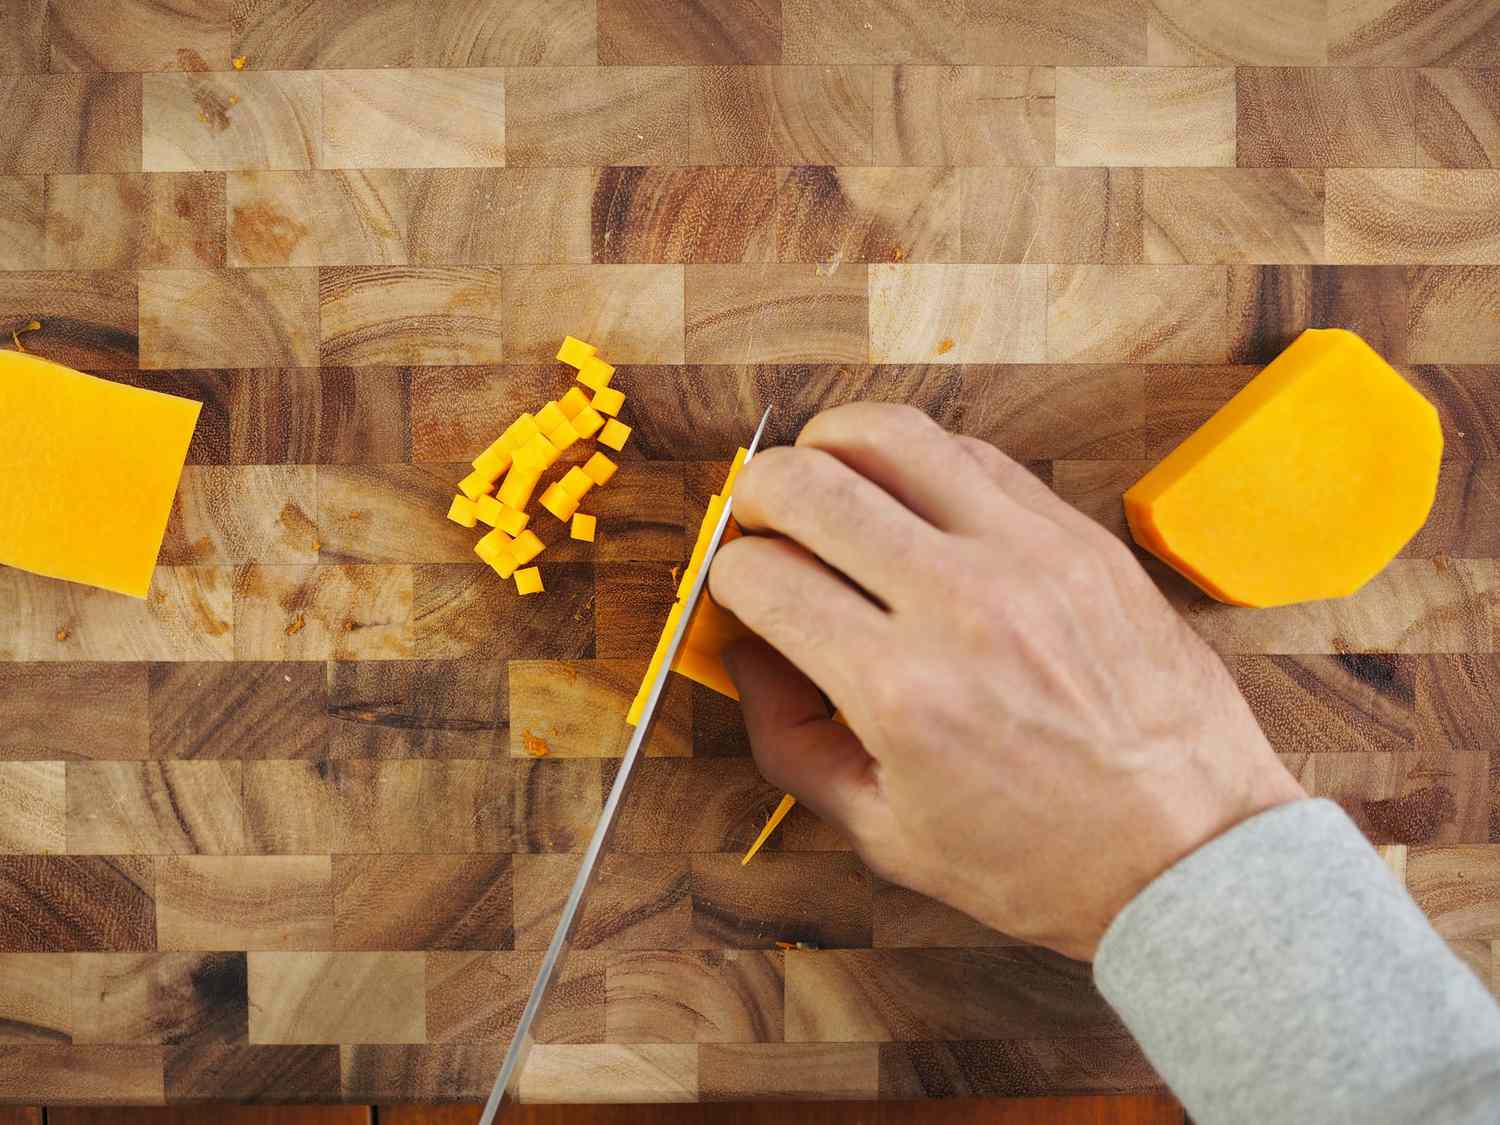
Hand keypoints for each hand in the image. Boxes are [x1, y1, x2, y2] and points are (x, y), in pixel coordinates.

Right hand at [708, 403, 1304, 960]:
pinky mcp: (1077, 535)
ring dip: (830, 445)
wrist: (1188, 850)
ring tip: (824, 479)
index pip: (762, 577)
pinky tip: (909, 497)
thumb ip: (791, 738)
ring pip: (888, 434)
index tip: (738, 589)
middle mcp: (959, 603)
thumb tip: (745, 649)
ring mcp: (1026, 554)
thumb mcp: (886, 832)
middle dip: (755, 494)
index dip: (727, 578)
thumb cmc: (1041, 861)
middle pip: (808, 483)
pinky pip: (972, 453)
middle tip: (757, 520)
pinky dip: (918, 460)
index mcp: (900, 691)